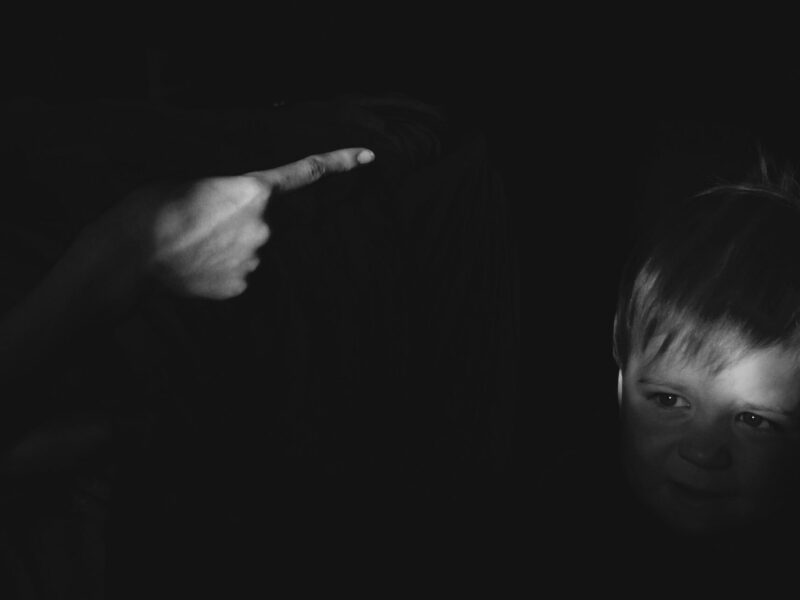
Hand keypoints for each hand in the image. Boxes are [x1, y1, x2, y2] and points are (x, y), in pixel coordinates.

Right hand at [130, 147, 374, 299]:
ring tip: (191, 246)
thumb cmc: (152, 209)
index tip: (370, 156)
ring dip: (230, 247)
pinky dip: (222, 270)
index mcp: (252, 190)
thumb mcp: (194, 183)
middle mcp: (264, 226)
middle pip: (268, 221)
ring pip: (254, 249)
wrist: (129, 258)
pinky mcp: (243, 286)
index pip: (307, 172)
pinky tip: (195, 267)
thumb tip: (240, 209)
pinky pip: (242, 274)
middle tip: (201, 224)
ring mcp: (256, 259)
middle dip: (242, 222)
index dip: (341, 162)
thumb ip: (231, 193)